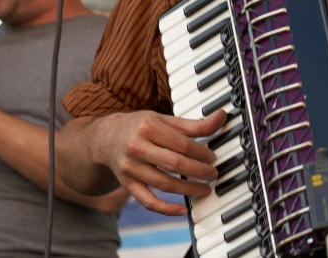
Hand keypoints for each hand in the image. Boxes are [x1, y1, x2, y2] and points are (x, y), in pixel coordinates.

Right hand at [95, 109, 227, 215]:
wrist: (106, 139)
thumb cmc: (140, 127)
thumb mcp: (163, 119)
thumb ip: (193, 124)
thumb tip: (221, 117)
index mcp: (148, 127)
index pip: (181, 144)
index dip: (201, 153)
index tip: (213, 157)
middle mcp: (137, 147)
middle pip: (174, 164)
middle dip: (198, 172)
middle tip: (213, 174)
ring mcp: (131, 168)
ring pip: (164, 184)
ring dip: (188, 190)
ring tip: (205, 189)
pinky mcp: (128, 184)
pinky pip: (148, 201)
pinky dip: (166, 209)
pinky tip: (183, 210)